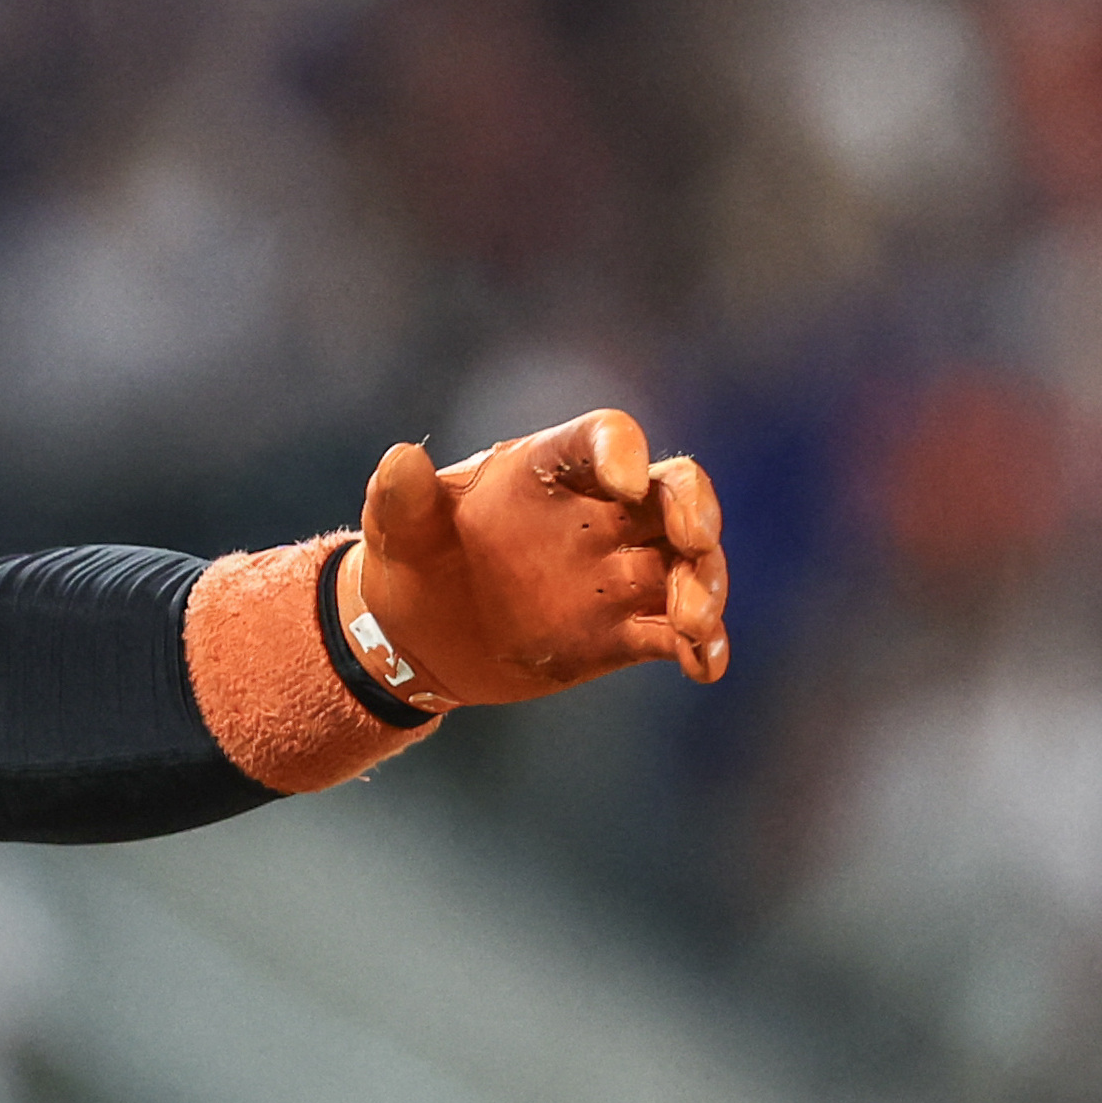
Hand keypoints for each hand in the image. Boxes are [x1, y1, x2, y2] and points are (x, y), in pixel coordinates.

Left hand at [343, 409, 727, 707]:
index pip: (603, 437)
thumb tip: (400, 458)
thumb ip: (400, 496)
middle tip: (695, 539)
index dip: (622, 450)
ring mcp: (615, 572)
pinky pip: (673, 632)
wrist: (415, 636)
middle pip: (672, 492)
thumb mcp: (397, 528)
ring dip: (703, 585)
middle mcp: (597, 513)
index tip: (625, 479)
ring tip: (692, 621)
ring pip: (685, 564)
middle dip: (695, 508)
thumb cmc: (412, 560)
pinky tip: (704, 665)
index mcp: (548, 470)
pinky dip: (699, 646)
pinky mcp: (620, 630)